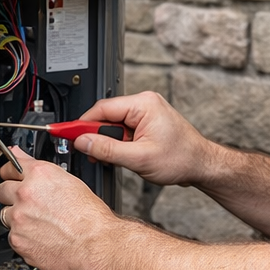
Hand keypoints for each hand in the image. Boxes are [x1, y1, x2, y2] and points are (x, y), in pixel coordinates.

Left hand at [0, 147, 120, 269]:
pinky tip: (40, 236)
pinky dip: (22, 237)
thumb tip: (23, 158)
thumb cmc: (90, 217)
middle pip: (1, 190)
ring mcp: (19, 218)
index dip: (9, 171)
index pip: (10, 166)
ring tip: (38, 223)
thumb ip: (42, 170)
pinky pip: (12, 236)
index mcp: (39, 175)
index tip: (9, 174)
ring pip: (5, 215)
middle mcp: (25, 194)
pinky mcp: (18, 240)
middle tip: (25, 202)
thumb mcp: (71, 182)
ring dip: (16, 217)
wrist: (96, 245)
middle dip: (10, 195)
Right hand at [71, 91, 215, 185]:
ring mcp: (146, 113)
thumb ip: (108, 149)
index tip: (67, 134)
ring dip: (109, 142)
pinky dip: (118, 143)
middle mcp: (144, 104)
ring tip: (117, 158)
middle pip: (106, 116)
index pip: (101, 109)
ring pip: (114, 125)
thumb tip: (84, 142)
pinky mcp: (147, 124)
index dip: (82, 124)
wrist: (202, 166)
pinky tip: (123, 156)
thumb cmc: (182, 158)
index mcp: (143, 104)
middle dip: (96, 136)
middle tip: (90, 153)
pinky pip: (123, 130)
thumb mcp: (139, 158)